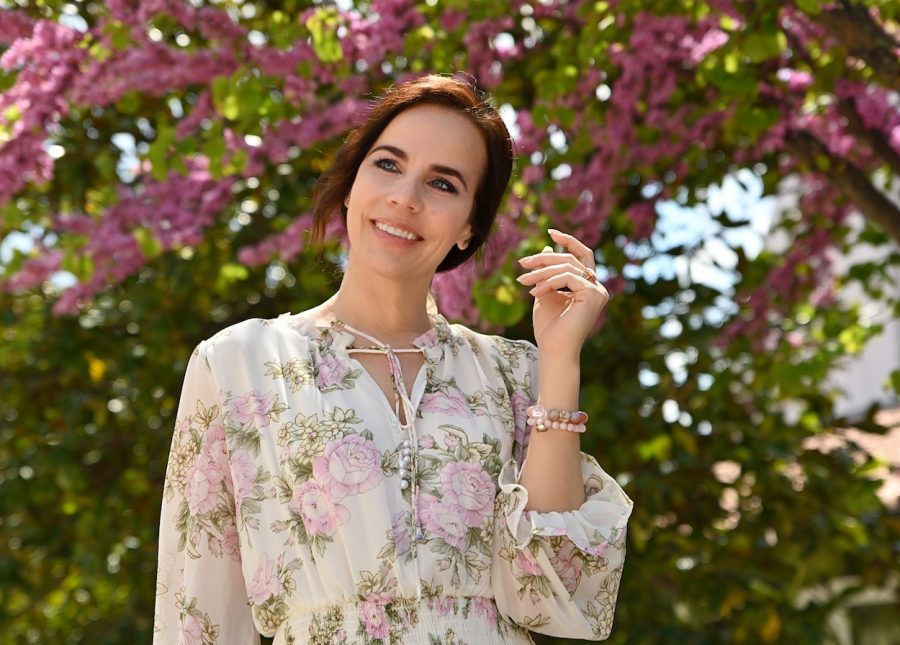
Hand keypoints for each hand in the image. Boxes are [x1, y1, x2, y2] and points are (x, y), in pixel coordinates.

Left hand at [516, 229, 608, 358]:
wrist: (553, 349)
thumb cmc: (549, 327)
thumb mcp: (545, 292)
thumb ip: (547, 272)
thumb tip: (546, 249)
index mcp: (588, 286)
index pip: (581, 256)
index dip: (568, 241)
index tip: (550, 232)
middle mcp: (597, 287)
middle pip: (572, 258)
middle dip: (545, 258)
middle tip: (523, 262)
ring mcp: (597, 291)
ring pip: (567, 267)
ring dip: (541, 272)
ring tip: (523, 280)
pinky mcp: (593, 295)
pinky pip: (568, 277)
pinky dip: (549, 282)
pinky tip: (535, 292)